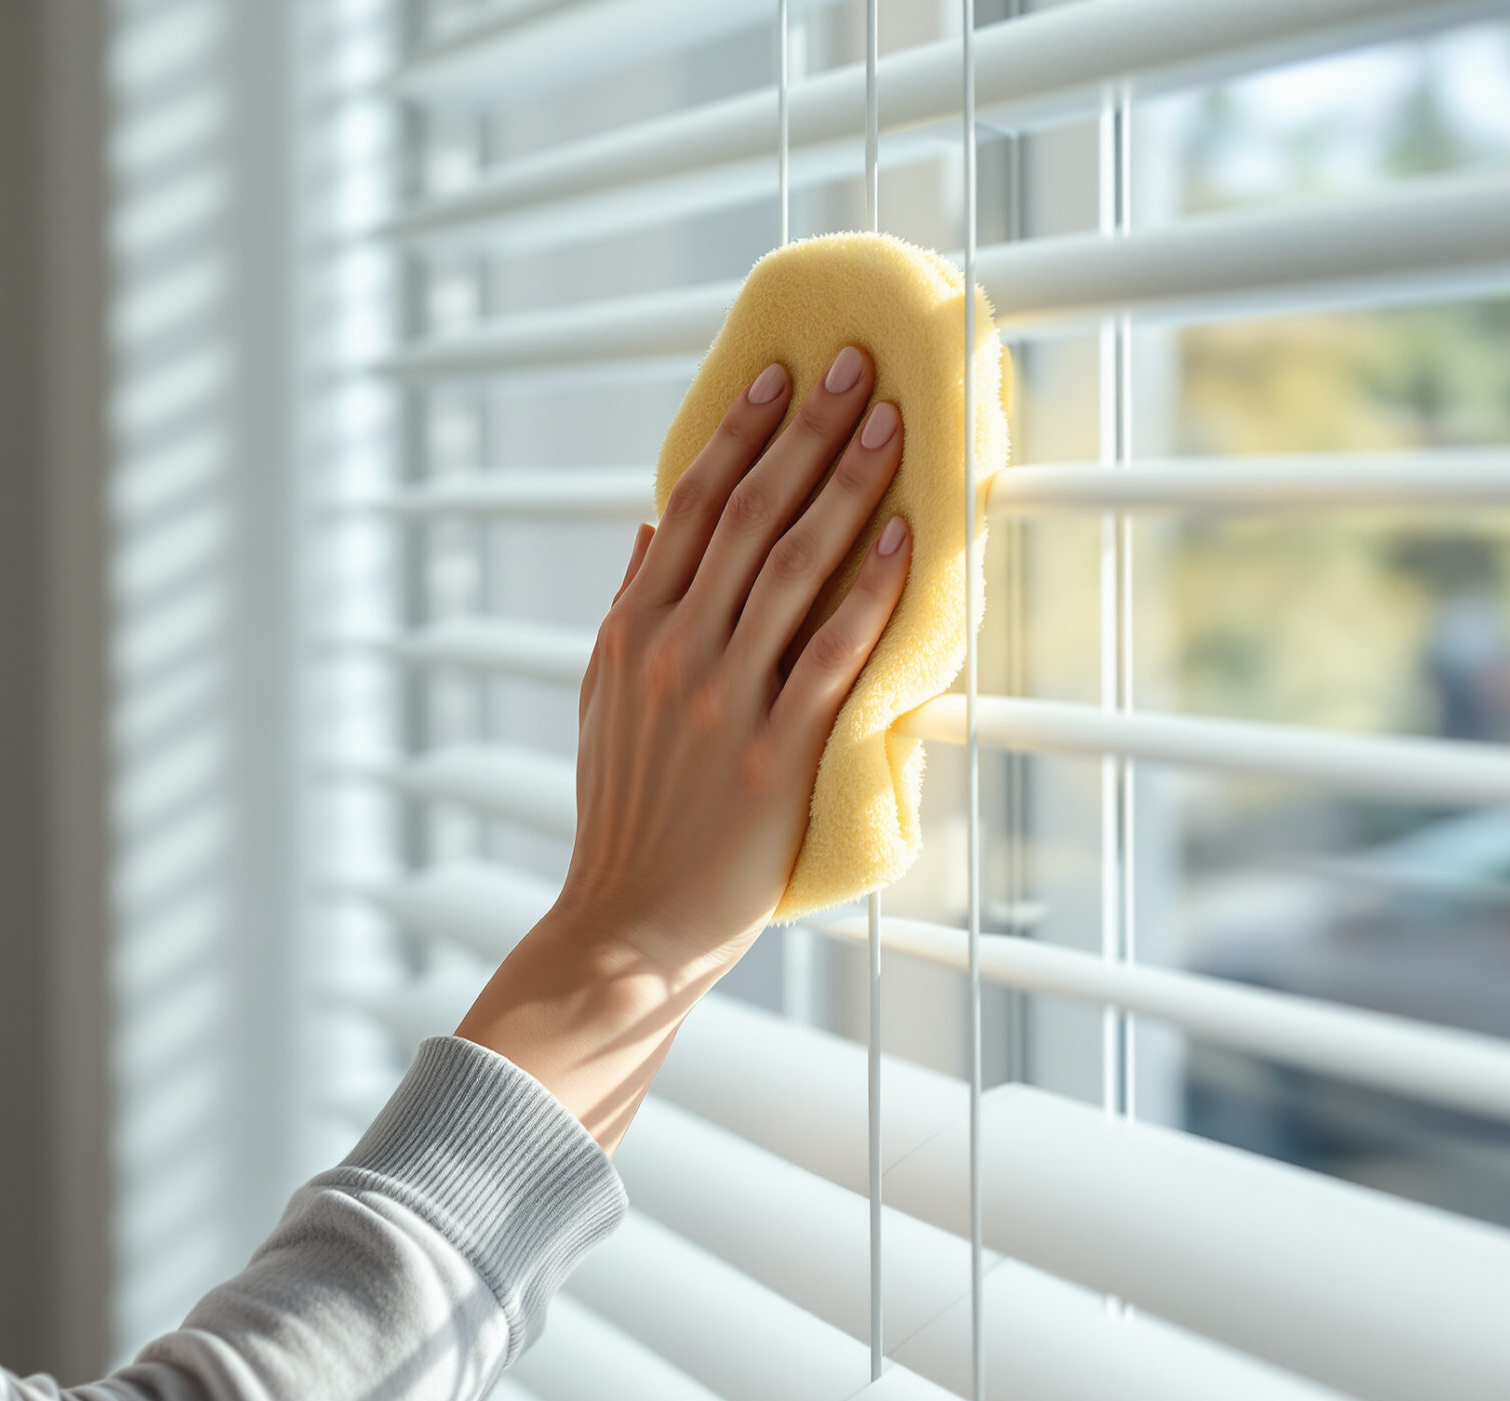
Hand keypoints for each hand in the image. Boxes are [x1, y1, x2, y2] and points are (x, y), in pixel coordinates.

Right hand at [557, 345, 913, 980]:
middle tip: (856, 365)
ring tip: (894, 425)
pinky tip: (907, 542)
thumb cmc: (624, 815)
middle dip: (808, 431)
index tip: (778, 374)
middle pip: (749, 515)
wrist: (627, 926)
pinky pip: (833, 656)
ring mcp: (723, 702)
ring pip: (794, 567)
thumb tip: (649, 525)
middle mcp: (675, 652)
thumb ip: (627, 609)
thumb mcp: (602, 701)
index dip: (739, 433)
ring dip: (850, 486)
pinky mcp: (774, 755)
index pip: (689, 506)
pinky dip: (872, 593)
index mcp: (632, 631)